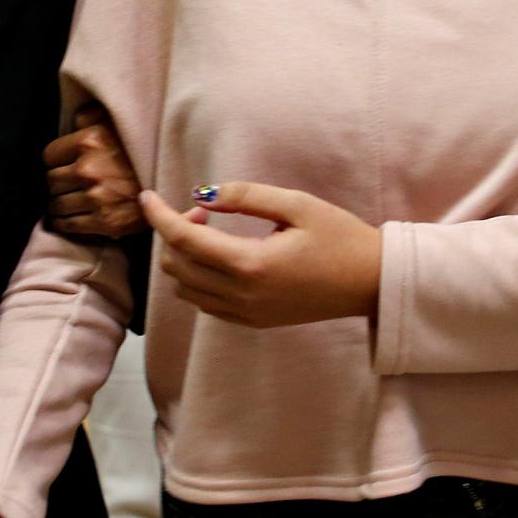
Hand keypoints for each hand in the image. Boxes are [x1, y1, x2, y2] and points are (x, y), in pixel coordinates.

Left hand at [45, 105, 142, 238]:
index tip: (63, 165)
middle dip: (59, 183)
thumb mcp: (116, 123)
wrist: (170, 181)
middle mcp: (88, 170)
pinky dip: (65, 222)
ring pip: (56, 205)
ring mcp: (95, 198)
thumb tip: (73, 119)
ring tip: (68, 201)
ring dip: (60, 204)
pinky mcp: (105, 222)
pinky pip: (68, 224)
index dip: (56, 161)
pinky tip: (70, 217)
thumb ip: (90, 116)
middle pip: (51, 181)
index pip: (49, 156)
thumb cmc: (142, 151)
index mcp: (88, 142)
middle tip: (68, 184)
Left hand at [138, 183, 381, 328]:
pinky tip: (220, 258)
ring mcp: (246, 314)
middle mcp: (241, 296)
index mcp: (251, 265)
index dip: (158, 216)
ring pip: (186, 287)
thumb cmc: (341, 238)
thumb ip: (246, 196)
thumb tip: (202, 194)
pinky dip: (197, 278)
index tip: (146, 196)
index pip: (183, 240)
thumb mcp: (297, 204)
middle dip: (177, 232)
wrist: (371, 283)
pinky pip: (205, 303)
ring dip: (185, 257)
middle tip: (205, 211)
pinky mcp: (253, 322)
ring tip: (214, 232)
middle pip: (177, 265)